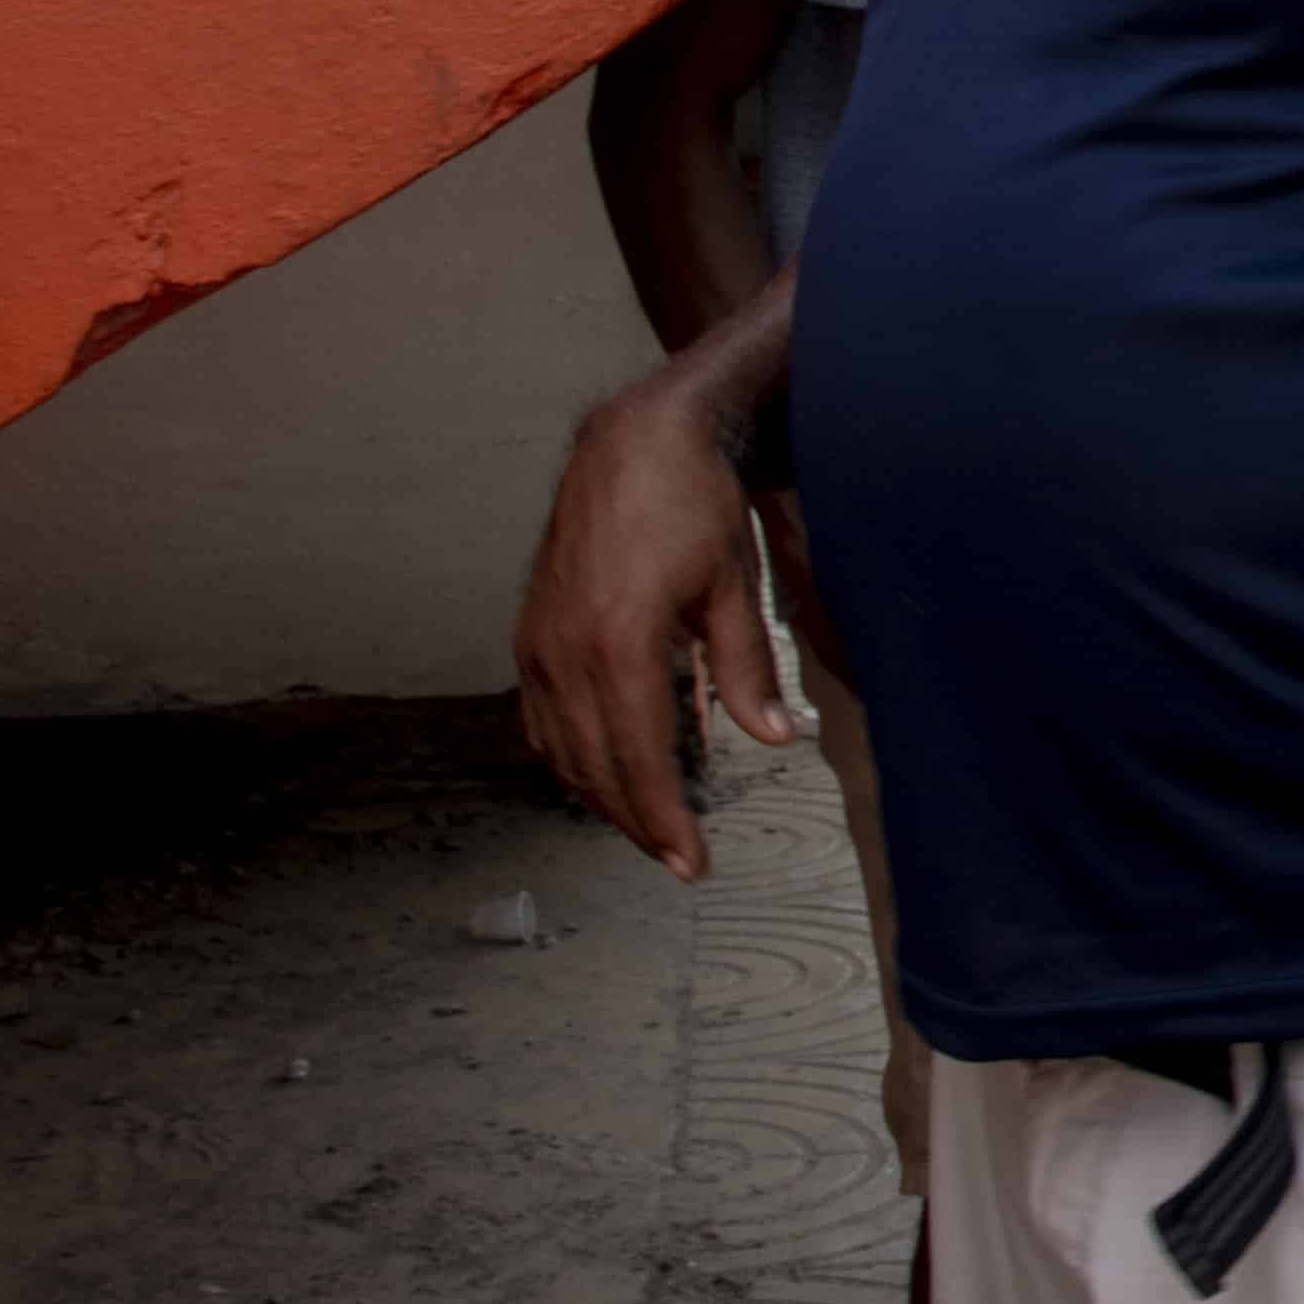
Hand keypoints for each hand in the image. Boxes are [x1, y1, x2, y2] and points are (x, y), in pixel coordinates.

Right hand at [511, 362, 795, 879]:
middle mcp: (565, 651)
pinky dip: (570, 756)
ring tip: (647, 825)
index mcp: (618, 643)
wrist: (632, 441)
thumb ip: (747, 669)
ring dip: (601, 795)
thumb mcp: (733, 586)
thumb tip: (773, 738)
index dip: (664, 818)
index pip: (639, 757)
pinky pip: (542, 717)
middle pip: (596, 765)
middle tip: (677, 859)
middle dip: (636, 820)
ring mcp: (538, 643)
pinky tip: (600, 772)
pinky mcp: (530, 633)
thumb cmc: (692, 505)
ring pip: (561, 749)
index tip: (691, 862)